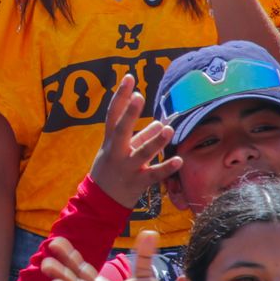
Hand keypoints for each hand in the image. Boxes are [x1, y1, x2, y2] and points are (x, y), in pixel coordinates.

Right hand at [85, 74, 179, 210]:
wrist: (100, 202)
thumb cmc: (111, 170)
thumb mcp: (120, 150)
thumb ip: (141, 136)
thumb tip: (161, 123)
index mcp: (110, 141)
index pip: (113, 114)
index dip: (120, 96)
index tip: (129, 78)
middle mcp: (116, 152)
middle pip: (121, 130)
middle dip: (129, 113)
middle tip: (138, 96)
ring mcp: (126, 168)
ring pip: (141, 153)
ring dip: (154, 141)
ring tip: (167, 129)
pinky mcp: (137, 183)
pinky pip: (154, 175)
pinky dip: (166, 168)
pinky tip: (179, 160)